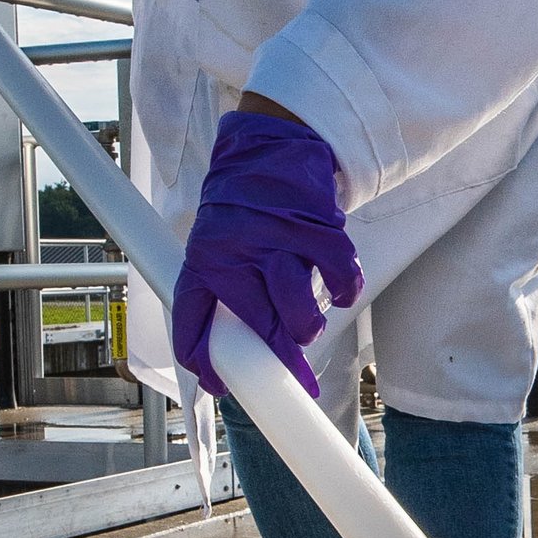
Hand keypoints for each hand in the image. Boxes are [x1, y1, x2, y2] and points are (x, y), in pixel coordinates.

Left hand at [171, 109, 363, 402]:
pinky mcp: (318, 230)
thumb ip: (215, 301)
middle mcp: (237, 253)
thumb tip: (219, 370)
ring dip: (308, 328)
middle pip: (260, 330)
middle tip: (296, 381)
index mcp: (205, 261)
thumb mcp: (213, 250)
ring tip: (308, 326)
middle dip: (281, 362)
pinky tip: (339, 291)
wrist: (273, 148)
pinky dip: (344, 292)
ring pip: (299, 314)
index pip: (193, 323)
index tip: (223, 388)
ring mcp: (279, 242)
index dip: (207, 364)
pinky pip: (338, 280)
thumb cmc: (244, 212)